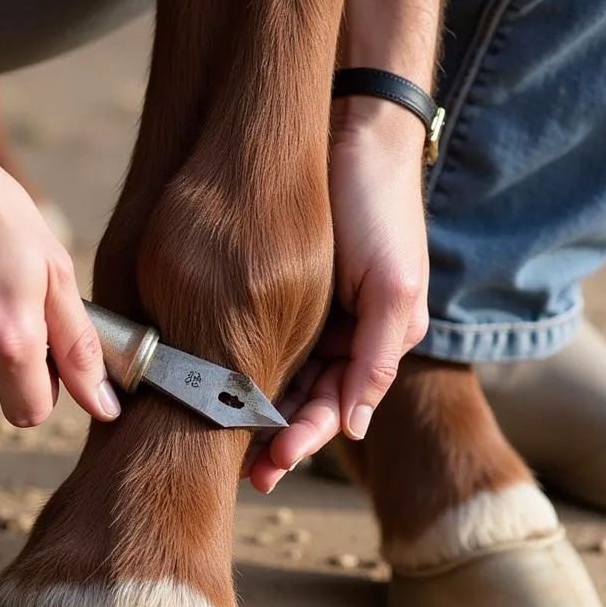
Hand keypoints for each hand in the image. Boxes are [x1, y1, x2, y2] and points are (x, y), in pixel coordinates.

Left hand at [246, 100, 428, 491]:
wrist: (354, 134)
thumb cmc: (380, 212)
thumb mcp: (392, 290)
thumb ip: (375, 361)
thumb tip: (353, 430)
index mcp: (373, 345)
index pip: (334, 408)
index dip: (302, 440)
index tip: (267, 467)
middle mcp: (341, 337)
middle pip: (301, 402)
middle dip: (272, 438)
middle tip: (238, 472)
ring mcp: (309, 314)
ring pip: (276, 376)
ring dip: (251, 409)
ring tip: (214, 441)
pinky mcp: (281, 288)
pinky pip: (259, 338)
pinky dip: (240, 365)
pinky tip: (213, 387)